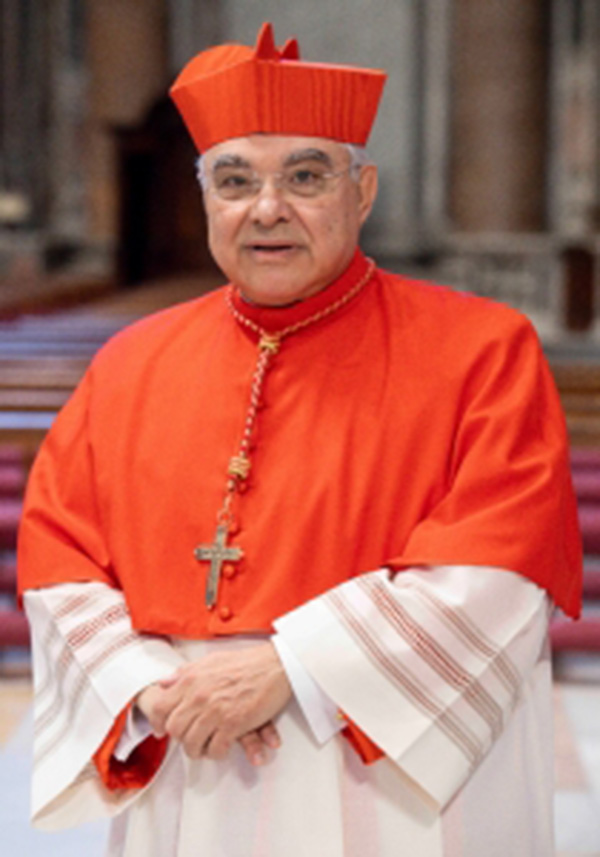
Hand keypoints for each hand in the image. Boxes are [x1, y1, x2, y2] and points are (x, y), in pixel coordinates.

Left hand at [137, 643, 290, 760]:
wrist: (275, 665)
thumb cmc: (245, 662)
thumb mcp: (209, 661)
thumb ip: (184, 673)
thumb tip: (164, 683)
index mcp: (190, 679)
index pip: (160, 707)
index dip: (157, 723)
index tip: (161, 731)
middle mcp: (199, 696)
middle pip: (175, 730)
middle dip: (179, 739)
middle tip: (188, 740)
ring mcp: (215, 711)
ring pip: (192, 743)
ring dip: (197, 750)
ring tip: (204, 748)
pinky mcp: (234, 724)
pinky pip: (216, 749)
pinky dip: (217, 752)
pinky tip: (222, 747)